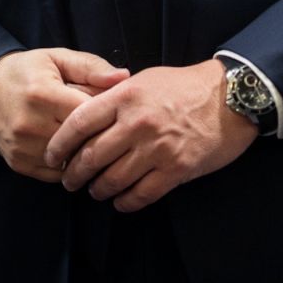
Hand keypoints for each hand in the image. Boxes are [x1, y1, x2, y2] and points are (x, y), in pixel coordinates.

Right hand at [0, 48, 128, 180]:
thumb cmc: (25, 71)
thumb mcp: (57, 58)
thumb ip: (91, 67)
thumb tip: (124, 76)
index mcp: (44, 95)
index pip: (89, 115)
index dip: (106, 114)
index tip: (113, 111)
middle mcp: (31, 125)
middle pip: (82, 141)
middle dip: (97, 135)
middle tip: (106, 128)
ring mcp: (23, 148)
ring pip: (71, 161)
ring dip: (83, 153)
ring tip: (88, 139)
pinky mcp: (18, 163)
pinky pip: (56, 174)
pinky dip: (67, 165)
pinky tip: (70, 151)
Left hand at [43, 59, 259, 211]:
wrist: (231, 98)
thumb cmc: (185, 86)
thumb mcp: (144, 79)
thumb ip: (115, 96)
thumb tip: (86, 114)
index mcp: (125, 96)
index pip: (79, 122)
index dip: (60, 143)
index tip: (51, 156)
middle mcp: (137, 123)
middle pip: (92, 156)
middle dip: (74, 173)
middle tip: (68, 181)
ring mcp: (157, 149)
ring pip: (114, 179)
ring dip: (98, 190)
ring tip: (94, 191)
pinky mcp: (176, 170)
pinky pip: (142, 194)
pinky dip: (126, 202)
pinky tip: (120, 202)